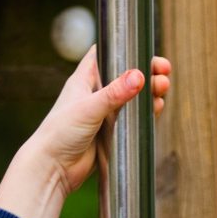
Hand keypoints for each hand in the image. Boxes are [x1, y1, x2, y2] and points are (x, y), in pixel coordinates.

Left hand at [0, 46, 170, 217]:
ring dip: (148, 92)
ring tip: (163, 89)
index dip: (125, 50)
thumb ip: (114, 93)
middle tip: (164, 71)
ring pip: (131, 98)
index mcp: (84, 80)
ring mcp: (103, 114)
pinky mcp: (110, 133)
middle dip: (145, 72)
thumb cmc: (60, 133)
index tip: (146, 48)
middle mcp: (94, 94)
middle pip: (125, 76)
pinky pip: (131, 119)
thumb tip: (139, 75)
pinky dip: (145, 113)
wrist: (52, 169)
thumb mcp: (89, 108)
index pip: (106, 55)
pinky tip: (156, 108)